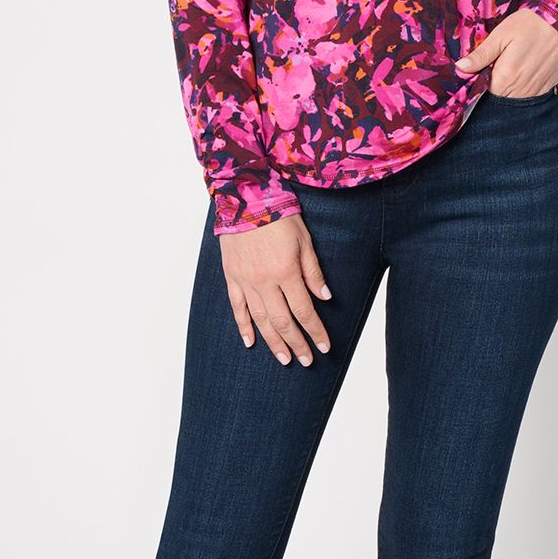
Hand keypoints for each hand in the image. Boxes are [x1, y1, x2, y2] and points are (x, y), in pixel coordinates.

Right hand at [219, 215, 331, 364]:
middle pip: (283, 321)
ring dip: (273, 342)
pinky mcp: (232, 277)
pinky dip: (243, 326)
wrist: (244, 198)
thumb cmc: (278, 216)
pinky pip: (237, 307)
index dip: (315, 331)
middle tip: (305, 361)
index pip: (304, 310)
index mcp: (286, 272)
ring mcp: (246, 281)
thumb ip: (313, 271)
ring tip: (284, 359)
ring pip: (260, 320)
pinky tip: (251, 341)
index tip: (323, 347)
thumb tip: (325, 297)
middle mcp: (265, 281)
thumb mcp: (304, 240)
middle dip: (296, 343)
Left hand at [453, 6, 557, 96]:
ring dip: (509, 89)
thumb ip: (480, 56)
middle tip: (495, 69)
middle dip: (493, 88)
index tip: (479, 73)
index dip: (479, 85)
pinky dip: (524, 89)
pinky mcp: (547, 87)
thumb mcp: (500, 36)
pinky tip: (524, 72)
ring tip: (510, 69)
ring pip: (514, 99)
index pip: (484, 93)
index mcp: (505, 77)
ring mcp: (535, 90)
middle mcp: (520, 89)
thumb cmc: (531, 24)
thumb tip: (460, 69)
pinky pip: (530, 96)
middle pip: (499, 98)